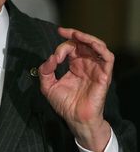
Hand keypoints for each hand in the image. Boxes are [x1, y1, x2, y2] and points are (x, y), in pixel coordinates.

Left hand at [39, 27, 113, 151]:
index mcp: (74, 65)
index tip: (54, 56)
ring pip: (98, 46)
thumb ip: (45, 70)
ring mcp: (95, 69)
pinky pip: (107, 58)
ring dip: (87, 38)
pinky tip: (90, 44)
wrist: (75, 119)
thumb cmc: (64, 104)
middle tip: (63, 31)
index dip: (61, 46)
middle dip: (74, 35)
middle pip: (84, 43)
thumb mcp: (48, 85)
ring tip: (76, 35)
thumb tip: (51, 58)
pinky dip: (100, 48)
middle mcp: (86, 65)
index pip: (71, 48)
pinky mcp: (104, 75)